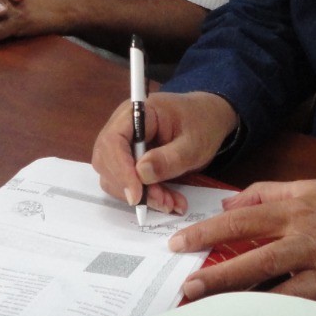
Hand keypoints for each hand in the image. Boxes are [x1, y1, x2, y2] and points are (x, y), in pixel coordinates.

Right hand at [91, 91, 237, 216]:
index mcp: (136, 113)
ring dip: (141, 196)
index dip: (120, 170)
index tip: (137, 195)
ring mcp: (123, 145)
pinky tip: (168, 199)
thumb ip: (169, 158)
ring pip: (115, 177)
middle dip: (131, 188)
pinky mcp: (129, 160)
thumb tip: (141, 173)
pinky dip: (146, 196)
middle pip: (107, 161)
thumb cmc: (201, 123)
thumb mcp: (193, 143)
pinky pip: (127, 182)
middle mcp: (122, 128)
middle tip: (163, 202)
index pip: (113, 141)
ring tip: (171, 202)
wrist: (208, 119)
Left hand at [168, 179, 315, 308]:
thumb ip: (266, 193)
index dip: (207, 233)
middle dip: (218, 279)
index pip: (242, 222)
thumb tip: (229, 204)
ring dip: (246, 308)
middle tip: (187, 290)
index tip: (179, 245)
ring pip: (280, 296)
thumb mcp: (310, 186)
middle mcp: (308, 242)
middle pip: (255, 263)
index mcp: (297, 211)